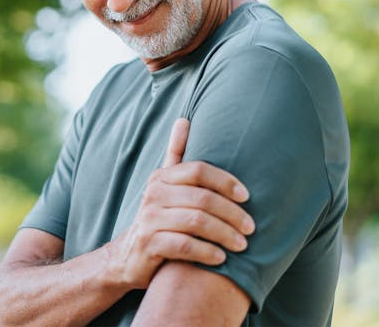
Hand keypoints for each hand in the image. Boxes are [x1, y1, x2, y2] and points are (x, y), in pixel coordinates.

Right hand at [105, 118, 254, 289]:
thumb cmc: (158, 216)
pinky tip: (221, 257)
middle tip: (250, 228)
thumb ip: (176, 153)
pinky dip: (206, 252)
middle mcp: (154, 194)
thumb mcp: (164, 184)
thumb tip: (183, 120)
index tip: (247, 197)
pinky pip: (184, 246)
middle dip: (231, 214)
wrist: (128, 256)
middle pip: (202, 198)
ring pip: (196, 222)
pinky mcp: (149, 245)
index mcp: (163, 177)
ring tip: (241, 245)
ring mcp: (150, 219)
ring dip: (224, 234)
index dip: (225, 181)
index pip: (199, 170)